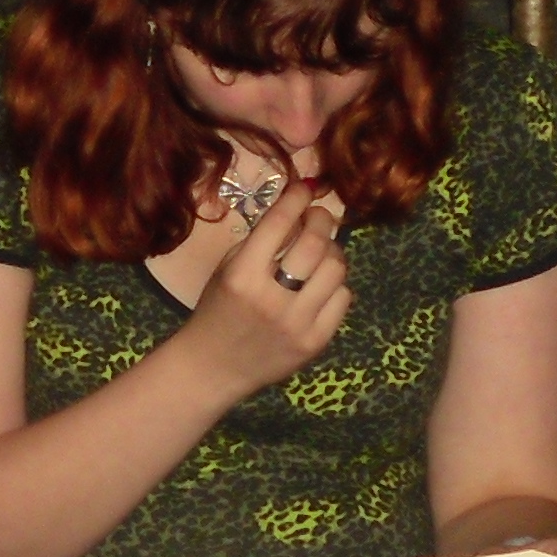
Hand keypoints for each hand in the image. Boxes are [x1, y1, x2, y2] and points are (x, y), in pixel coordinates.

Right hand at [178, 180, 350, 397]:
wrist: (213, 367)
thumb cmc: (216, 310)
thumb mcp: (227, 269)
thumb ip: (261, 242)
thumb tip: (298, 210)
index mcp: (242, 275)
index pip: (278, 222)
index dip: (297, 198)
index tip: (304, 189)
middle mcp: (271, 298)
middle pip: (316, 242)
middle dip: (321, 219)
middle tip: (317, 217)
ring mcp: (298, 322)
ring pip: (336, 269)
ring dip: (332, 251)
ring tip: (321, 251)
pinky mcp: (315, 341)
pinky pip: (343, 298)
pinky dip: (335, 284)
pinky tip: (320, 284)